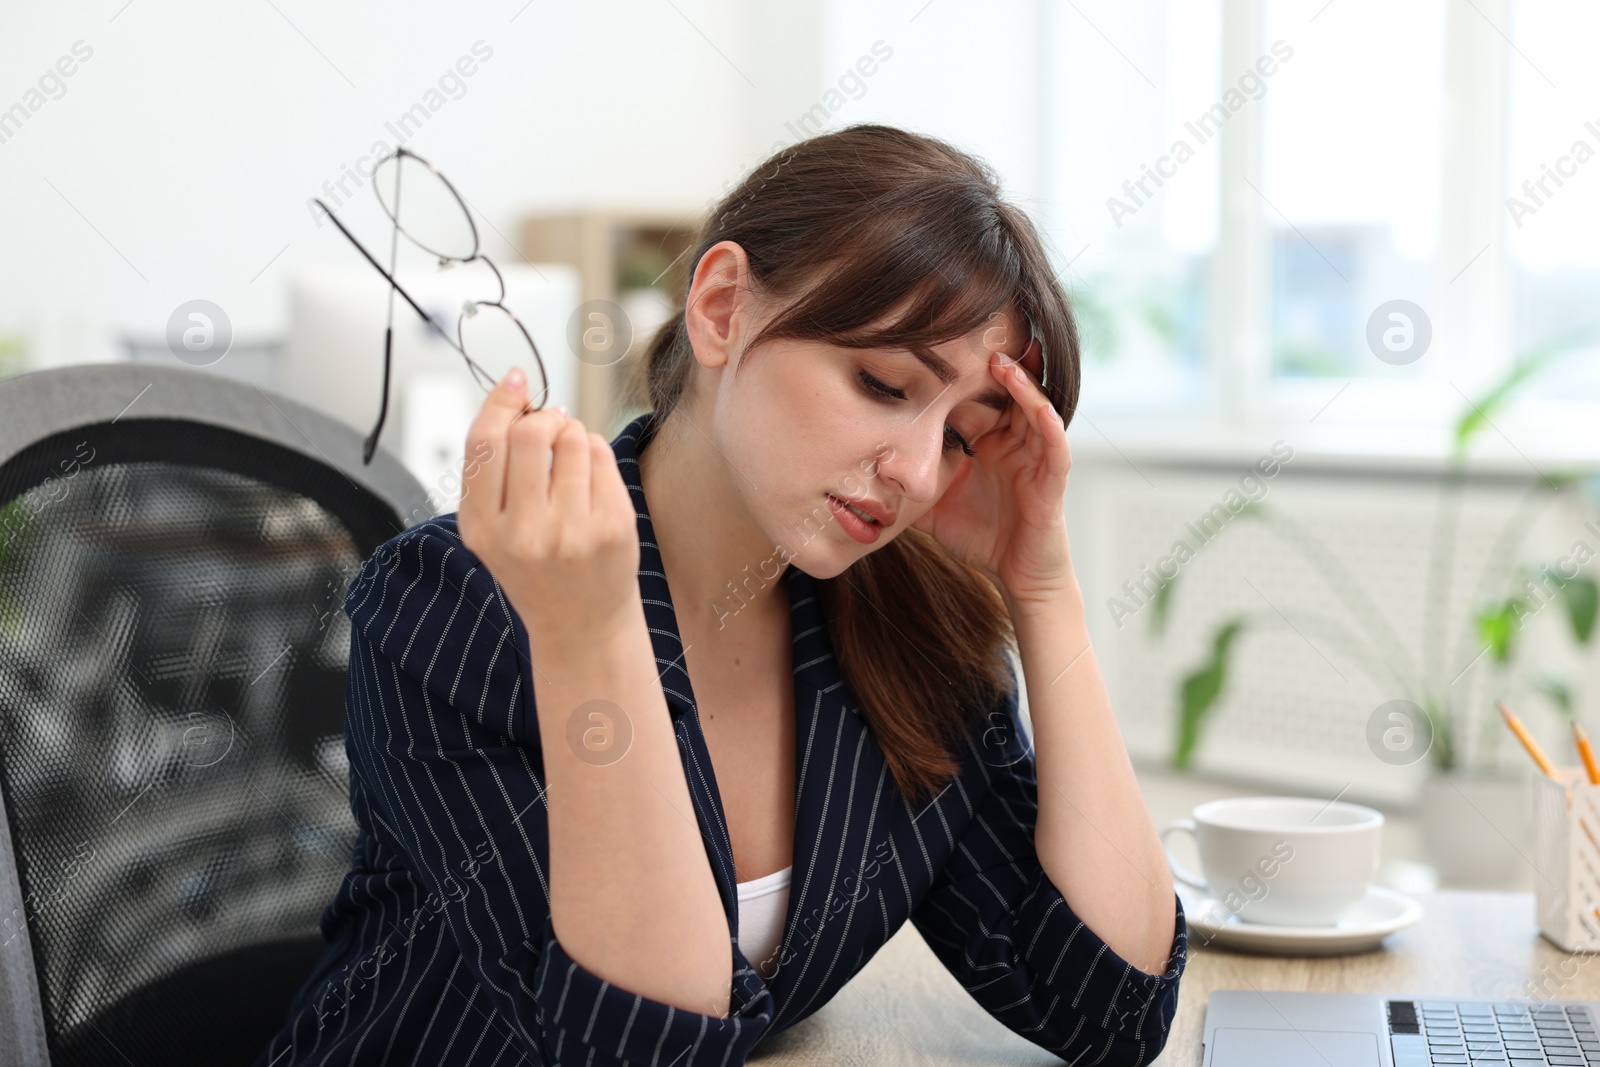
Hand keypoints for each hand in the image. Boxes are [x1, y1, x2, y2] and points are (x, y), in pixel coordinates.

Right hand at [457, 369, 640, 640]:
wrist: (581, 624)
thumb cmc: (536, 568)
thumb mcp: (494, 528)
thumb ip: (494, 469)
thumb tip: (517, 391)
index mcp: (482, 528)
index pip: (485, 443)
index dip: (501, 402)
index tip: (516, 381)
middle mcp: (523, 533)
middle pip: (531, 433)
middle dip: (544, 418)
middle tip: (551, 428)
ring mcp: (571, 532)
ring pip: (573, 438)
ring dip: (573, 433)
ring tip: (572, 458)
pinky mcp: (611, 527)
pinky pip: (602, 456)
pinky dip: (596, 452)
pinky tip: (591, 477)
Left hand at [911, 341, 1076, 609]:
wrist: (1016, 576)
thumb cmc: (980, 538)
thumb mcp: (933, 505)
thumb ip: (907, 484)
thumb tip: (863, 471)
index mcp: (986, 443)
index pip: (971, 399)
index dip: (954, 377)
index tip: (929, 350)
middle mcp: (1012, 442)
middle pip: (1004, 393)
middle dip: (990, 364)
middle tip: (973, 332)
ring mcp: (1035, 457)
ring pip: (1032, 408)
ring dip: (1020, 383)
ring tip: (1001, 357)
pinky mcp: (1052, 479)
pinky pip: (1055, 444)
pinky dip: (1046, 421)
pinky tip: (1035, 403)